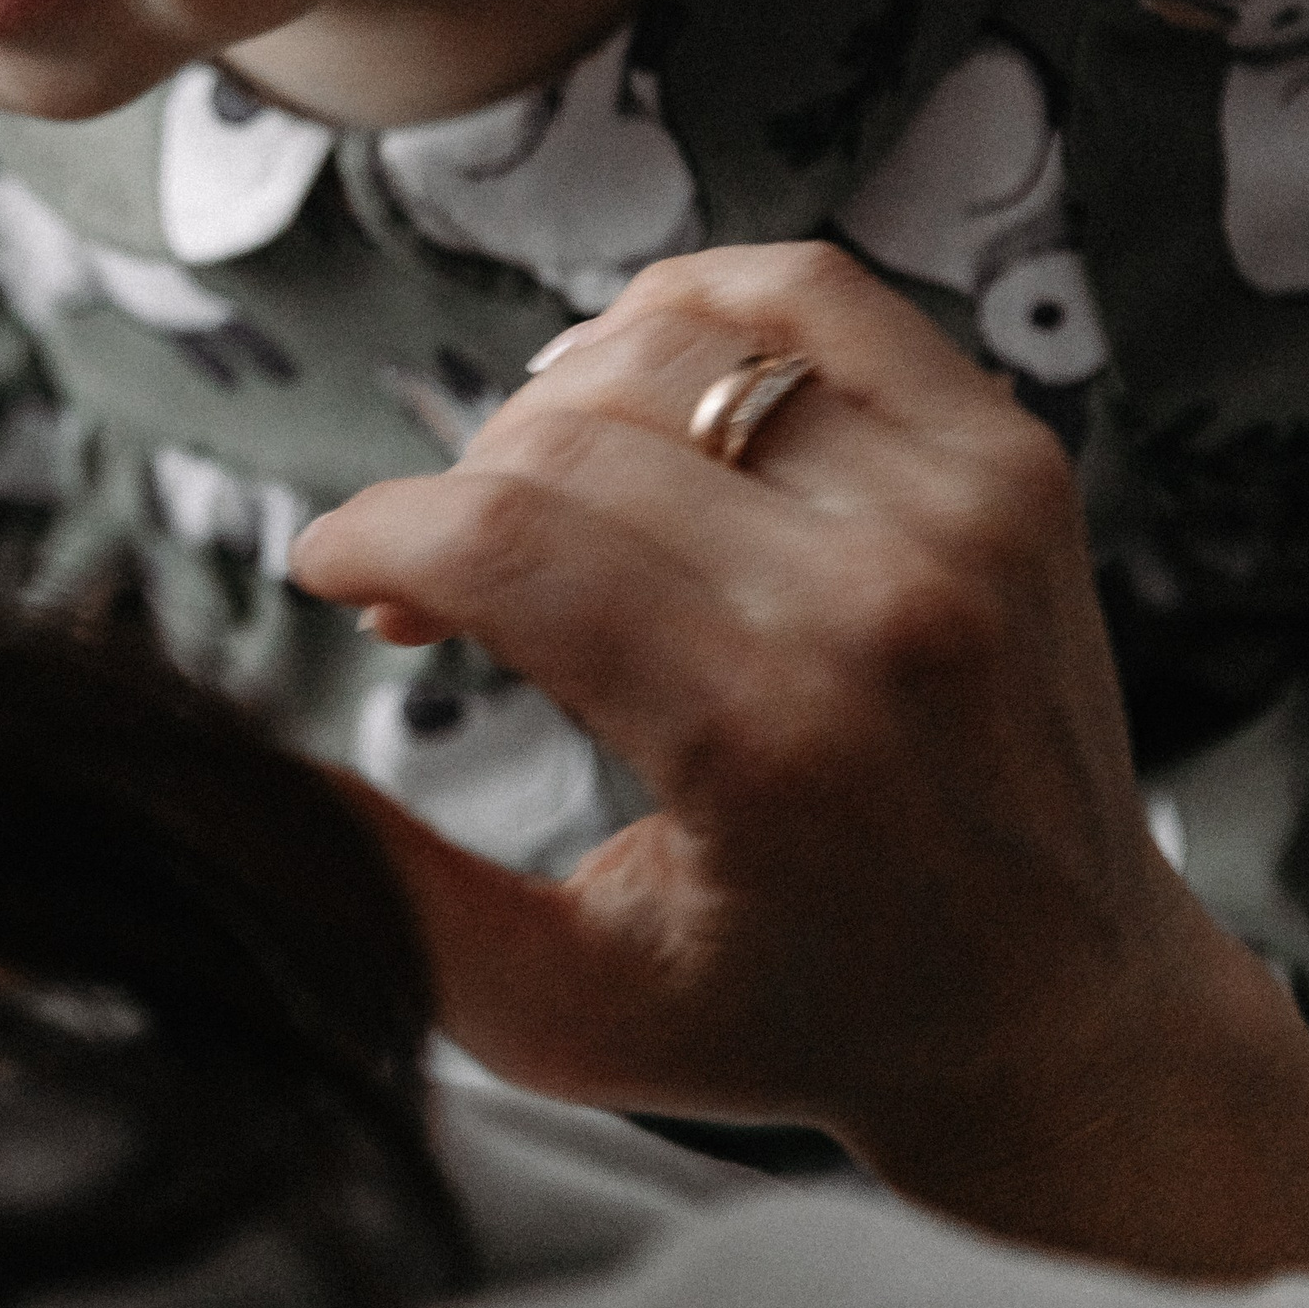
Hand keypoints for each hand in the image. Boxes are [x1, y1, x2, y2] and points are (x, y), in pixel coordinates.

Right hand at [291, 243, 1308, 1278]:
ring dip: (547, 412)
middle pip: (562, 443)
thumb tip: (251, 768)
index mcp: (768, 742)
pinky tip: (636, 394)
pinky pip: (803, 291)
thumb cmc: (789, 1016)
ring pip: (662, 349)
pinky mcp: (1009, 457)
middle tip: (434, 590)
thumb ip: (396, 902)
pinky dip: (686, 309)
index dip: (372, 536)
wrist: (1057, 1012)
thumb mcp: (563, 1008)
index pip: (504, 544)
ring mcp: (963, 510)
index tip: (331, 569)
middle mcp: (883, 602)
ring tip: (535, 505)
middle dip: (446, 496)